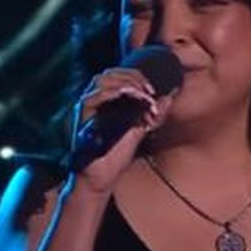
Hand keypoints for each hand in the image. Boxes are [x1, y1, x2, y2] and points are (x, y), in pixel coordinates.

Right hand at [69, 67, 177, 194]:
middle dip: (132, 77)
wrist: (103, 177)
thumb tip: (169, 97)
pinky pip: (94, 97)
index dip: (136, 75)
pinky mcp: (81, 116)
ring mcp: (87, 107)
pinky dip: (111, 93)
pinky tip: (126, 96)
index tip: (152, 88)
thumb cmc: (117, 155)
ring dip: (124, 83)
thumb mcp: (141, 131)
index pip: (119, 75)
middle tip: (148, 90)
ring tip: (141, 94)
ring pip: (101, 80)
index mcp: (108, 101)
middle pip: (110, 73)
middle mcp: (95, 101)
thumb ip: (153, 114)